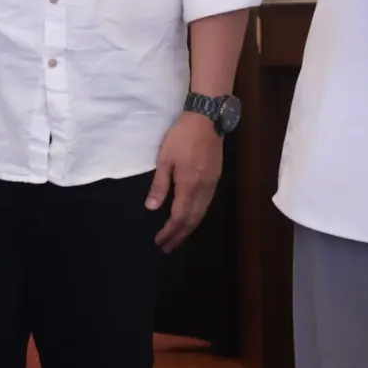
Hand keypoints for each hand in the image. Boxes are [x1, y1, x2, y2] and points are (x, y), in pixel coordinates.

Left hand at [148, 113, 223, 251]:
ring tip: (177, 238)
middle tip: (167, 247)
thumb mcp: (165, 159)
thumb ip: (159, 185)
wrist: (207, 120)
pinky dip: (197, 217)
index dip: (169, 231)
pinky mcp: (215, 179)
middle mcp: (203, 190)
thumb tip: (151, 208)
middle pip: (192, 220)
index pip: (179, 217)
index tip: (159, 241)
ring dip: (189, 228)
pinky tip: (191, 218)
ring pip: (201, 214)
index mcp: (189, 186)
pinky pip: (206, 205)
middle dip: (179, 235)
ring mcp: (212, 185)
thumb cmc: (181, 137)